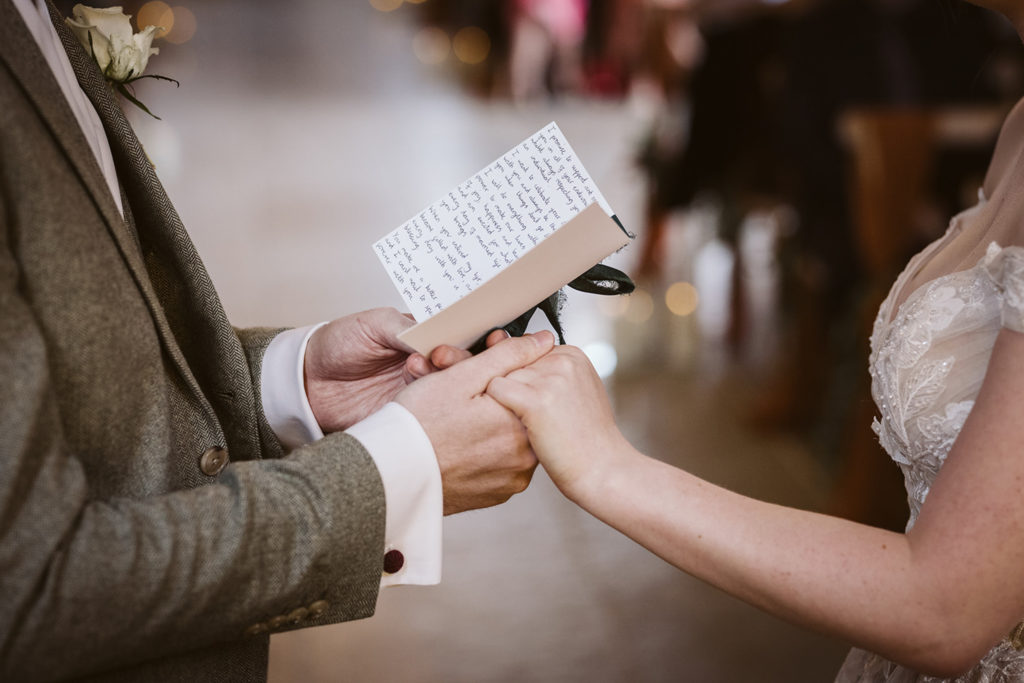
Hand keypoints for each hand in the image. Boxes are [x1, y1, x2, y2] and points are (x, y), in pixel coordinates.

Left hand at [304, 308, 499, 431]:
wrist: (306, 381)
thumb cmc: (338, 344)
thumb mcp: (374, 324)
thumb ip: (407, 329)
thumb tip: (438, 334)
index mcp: (426, 336)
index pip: (465, 336)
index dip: (481, 338)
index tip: (488, 338)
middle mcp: (429, 365)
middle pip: (466, 366)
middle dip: (460, 361)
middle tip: (438, 357)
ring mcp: (421, 392)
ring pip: (452, 391)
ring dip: (442, 382)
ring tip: (413, 369)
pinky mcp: (410, 417)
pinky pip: (431, 415)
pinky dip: (430, 407)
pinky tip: (415, 396)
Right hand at [396, 331, 554, 513]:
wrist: (390, 473)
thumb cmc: (417, 426)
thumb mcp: (461, 376)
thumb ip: (508, 355)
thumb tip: (543, 342)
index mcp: (521, 422)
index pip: (531, 384)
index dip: (506, 370)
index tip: (481, 372)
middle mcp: (524, 455)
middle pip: (521, 411)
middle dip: (498, 396)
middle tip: (463, 397)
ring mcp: (513, 478)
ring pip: (512, 436)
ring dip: (494, 423)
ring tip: (460, 420)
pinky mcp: (498, 493)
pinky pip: (502, 462)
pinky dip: (488, 450)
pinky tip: (463, 442)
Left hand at [485, 345, 630, 500]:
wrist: (601, 469)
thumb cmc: (583, 437)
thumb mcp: (571, 392)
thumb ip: (542, 369)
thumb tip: (496, 338)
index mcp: (571, 354)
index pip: (525, 353)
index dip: (524, 382)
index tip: (542, 405)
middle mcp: (562, 360)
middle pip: (511, 363)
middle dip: (514, 391)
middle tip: (539, 419)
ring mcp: (550, 379)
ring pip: (500, 375)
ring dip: (505, 402)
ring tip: (532, 426)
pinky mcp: (535, 400)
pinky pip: (495, 390)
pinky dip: (494, 409)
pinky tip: (516, 426)